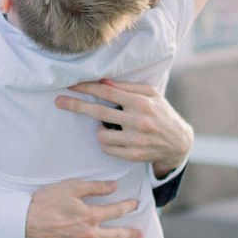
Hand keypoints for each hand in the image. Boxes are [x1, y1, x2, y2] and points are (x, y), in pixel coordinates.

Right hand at [24, 179, 141, 237]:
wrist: (22, 223)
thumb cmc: (45, 203)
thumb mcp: (70, 187)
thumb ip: (94, 187)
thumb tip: (114, 186)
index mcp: (90, 215)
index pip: (116, 211)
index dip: (128, 207)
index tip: (137, 205)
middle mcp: (89, 234)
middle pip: (116, 235)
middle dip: (130, 235)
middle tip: (141, 236)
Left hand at [55, 80, 193, 178]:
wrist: (179, 143)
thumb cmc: (162, 113)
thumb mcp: (151, 94)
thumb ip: (129, 87)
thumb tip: (104, 80)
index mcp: (141, 102)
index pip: (108, 92)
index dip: (87, 87)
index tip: (71, 84)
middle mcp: (138, 121)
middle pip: (98, 112)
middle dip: (76, 105)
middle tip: (58, 101)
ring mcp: (136, 140)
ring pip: (101, 135)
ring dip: (99, 130)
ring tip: (108, 127)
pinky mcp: (133, 156)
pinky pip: (108, 149)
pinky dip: (106, 142)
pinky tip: (115, 138)